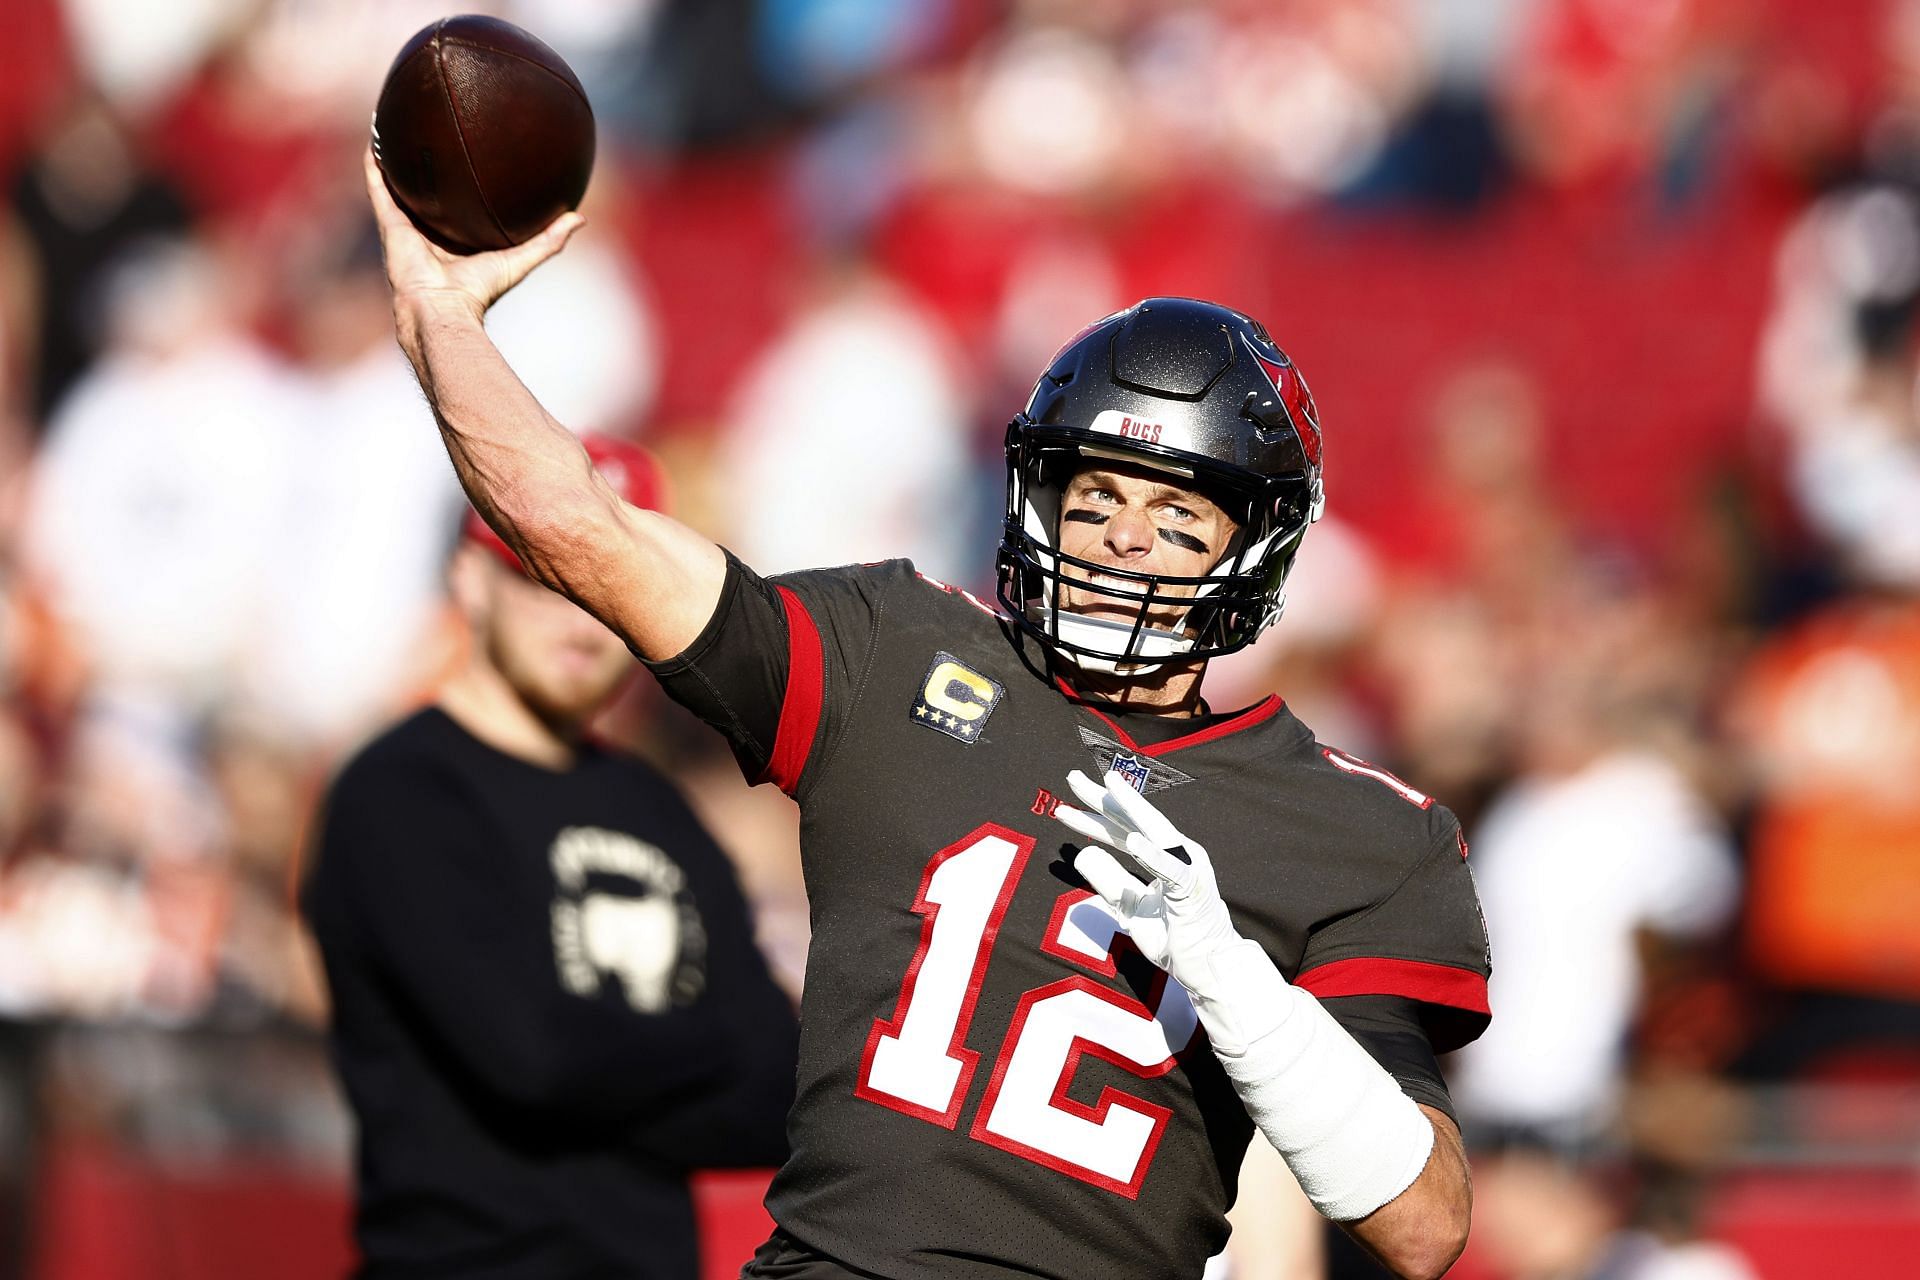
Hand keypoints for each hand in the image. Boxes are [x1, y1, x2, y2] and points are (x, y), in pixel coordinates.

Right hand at [362, 142, 582, 325]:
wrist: (442, 307)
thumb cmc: (480, 290)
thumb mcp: (521, 259)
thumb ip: (550, 241)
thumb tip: (580, 218)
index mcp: (459, 238)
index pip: (463, 206)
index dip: (465, 185)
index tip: (474, 158)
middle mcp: (432, 230)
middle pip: (431, 192)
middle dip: (431, 167)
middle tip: (435, 134)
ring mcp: (409, 226)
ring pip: (401, 186)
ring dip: (398, 160)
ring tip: (398, 127)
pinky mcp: (390, 224)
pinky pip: (380, 189)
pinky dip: (375, 167)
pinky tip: (376, 140)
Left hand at [1055, 769, 1268, 1049]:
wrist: (1210, 969)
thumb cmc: (1176, 939)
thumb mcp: (1131, 909)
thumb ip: (1110, 882)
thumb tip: (1082, 854)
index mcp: (1162, 857)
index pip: (1122, 831)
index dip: (1093, 818)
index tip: (1062, 808)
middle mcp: (1177, 854)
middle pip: (1134, 820)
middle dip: (1103, 798)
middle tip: (1072, 778)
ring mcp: (1188, 867)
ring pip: (1155, 830)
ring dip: (1132, 807)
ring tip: (1109, 785)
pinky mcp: (1194, 889)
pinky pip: (1171, 869)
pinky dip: (1153, 853)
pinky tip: (1133, 840)